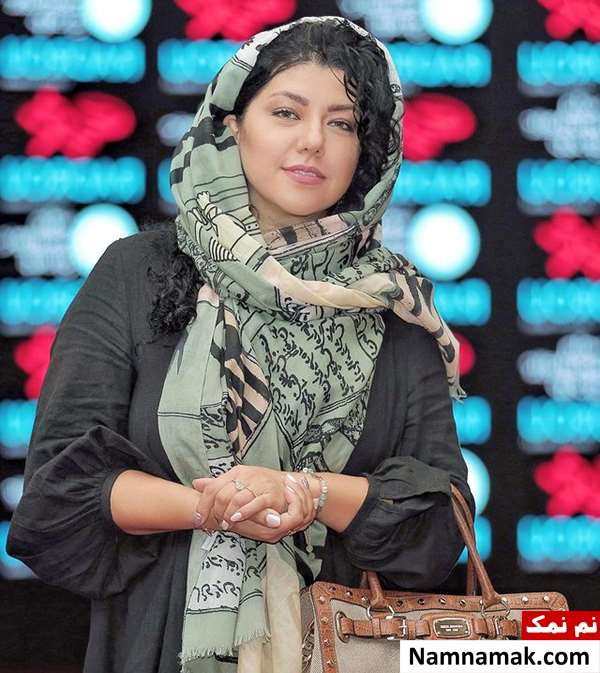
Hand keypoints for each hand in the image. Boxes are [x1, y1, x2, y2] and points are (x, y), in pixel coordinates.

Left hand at [191, 466, 314, 540]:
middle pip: (221, 494)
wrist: (289, 484)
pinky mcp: (270, 494)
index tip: (197, 519)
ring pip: (235, 499)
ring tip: (225, 524)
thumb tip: (195, 483)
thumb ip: (218, 483)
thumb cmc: (262, 484)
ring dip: (227, 514)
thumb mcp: (238, 481)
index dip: (203, 504)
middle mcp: (246, 475)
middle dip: (215, 512)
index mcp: (236, 472)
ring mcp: (258, 484)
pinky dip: (243, 512)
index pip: (213, 487)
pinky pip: (254, 503)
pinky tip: (236, 519)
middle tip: (215, 523)